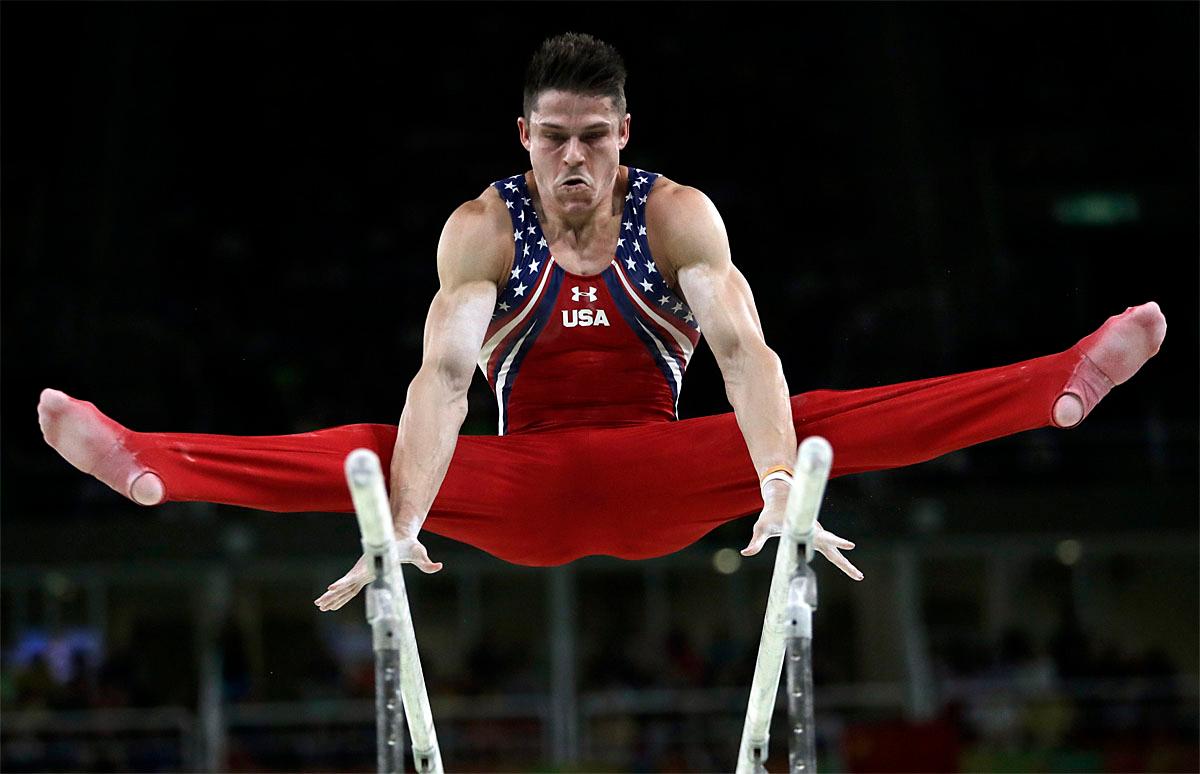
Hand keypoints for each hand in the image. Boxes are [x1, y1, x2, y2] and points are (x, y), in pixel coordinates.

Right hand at [313, 537, 443, 611]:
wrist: (400, 533)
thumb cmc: (410, 544)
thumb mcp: (420, 552)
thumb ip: (428, 562)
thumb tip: (438, 567)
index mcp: (373, 564)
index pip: (355, 576)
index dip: (343, 583)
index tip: (331, 588)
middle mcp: (364, 569)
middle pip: (345, 585)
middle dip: (332, 595)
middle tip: (319, 604)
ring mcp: (362, 571)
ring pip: (345, 588)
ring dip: (333, 598)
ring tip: (319, 606)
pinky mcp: (364, 573)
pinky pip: (350, 588)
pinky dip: (340, 595)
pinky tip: (331, 604)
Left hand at [740, 495, 863, 580]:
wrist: (780, 498)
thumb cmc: (770, 513)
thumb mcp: (761, 527)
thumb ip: (756, 541)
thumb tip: (746, 552)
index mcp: (806, 530)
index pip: (824, 538)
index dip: (836, 542)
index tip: (850, 546)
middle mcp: (815, 533)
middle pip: (834, 551)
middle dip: (846, 563)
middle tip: (859, 576)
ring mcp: (817, 536)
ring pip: (833, 552)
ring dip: (844, 563)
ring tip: (859, 576)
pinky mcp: (815, 537)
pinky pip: (828, 550)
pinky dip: (838, 557)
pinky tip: (846, 566)